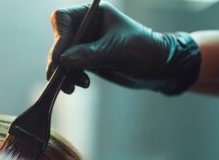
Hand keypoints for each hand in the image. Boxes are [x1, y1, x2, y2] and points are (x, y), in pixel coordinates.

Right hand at [47, 2, 200, 94]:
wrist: (159, 68)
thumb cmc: (145, 50)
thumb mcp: (117, 51)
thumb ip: (90, 54)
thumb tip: (62, 60)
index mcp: (93, 14)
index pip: (63, 19)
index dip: (59, 39)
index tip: (61, 60)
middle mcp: (86, 27)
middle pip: (59, 41)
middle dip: (59, 62)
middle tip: (63, 80)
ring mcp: (85, 44)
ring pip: (61, 58)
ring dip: (64, 74)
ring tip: (76, 85)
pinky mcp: (86, 61)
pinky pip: (68, 69)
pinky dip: (70, 78)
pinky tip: (82, 84)